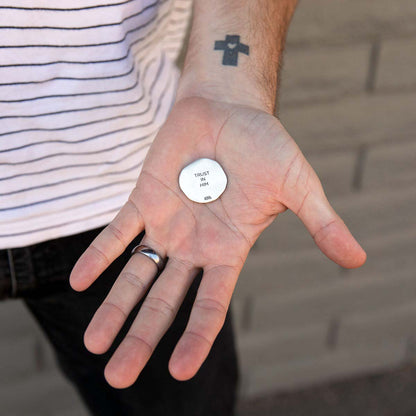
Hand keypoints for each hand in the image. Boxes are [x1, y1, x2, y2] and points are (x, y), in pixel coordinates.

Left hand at [69, 96, 365, 387]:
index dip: (196, 337)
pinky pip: (117, 233)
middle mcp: (194, 246)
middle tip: (118, 377)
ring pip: (136, 276)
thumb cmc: (265, 144)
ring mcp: (166, 225)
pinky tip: (79, 281)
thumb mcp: (297, 184)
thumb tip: (358, 259)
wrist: (228, 109)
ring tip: (94, 346)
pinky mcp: (144, 199)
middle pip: (165, 301)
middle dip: (142, 338)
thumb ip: (320, 222)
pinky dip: (98, 256)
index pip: (211, 304)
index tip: (179, 371)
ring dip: (115, 309)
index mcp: (229, 250)